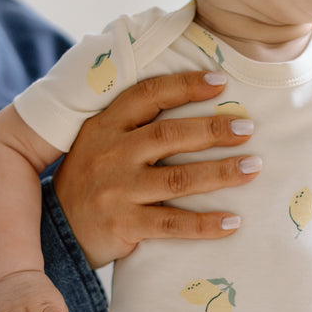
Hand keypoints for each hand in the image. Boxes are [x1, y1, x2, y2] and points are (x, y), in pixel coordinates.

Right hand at [53, 72, 261, 266]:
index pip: (147, 96)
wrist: (58, 229)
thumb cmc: (92, 180)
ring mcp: (117, 190)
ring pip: (178, 179)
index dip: (185, 86)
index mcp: (105, 126)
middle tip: (247, 128)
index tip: (221, 82)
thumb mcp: (99, 141)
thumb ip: (133, 124)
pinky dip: (205, 224)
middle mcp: (111, 154)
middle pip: (169, 135)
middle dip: (213, 130)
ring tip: (252, 168)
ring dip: (220, 173)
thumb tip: (190, 101)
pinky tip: (233, 222)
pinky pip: (172, 223)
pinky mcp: (124, 224)